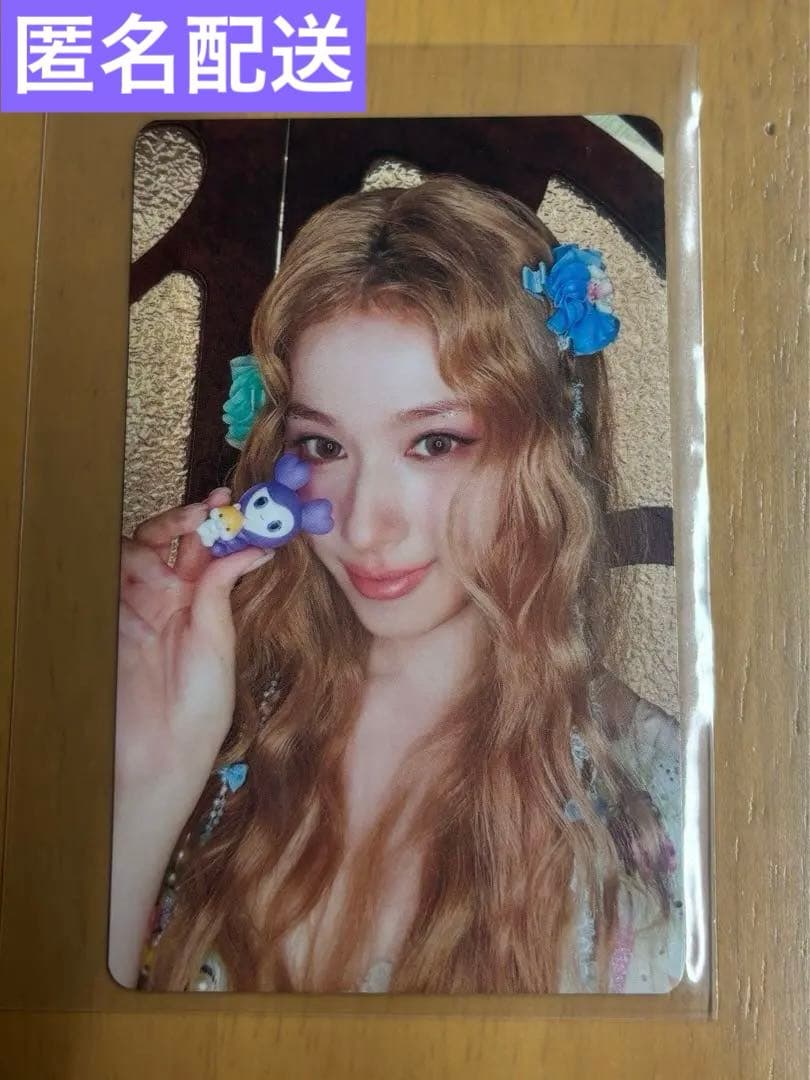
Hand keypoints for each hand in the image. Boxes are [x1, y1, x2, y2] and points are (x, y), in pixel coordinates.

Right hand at [116, 488, 271, 801]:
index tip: (239, 504)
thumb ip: (223, 590)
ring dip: (166, 530)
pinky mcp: (110, 617)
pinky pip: (116, 575)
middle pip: (173, 541)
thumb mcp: (220, 640)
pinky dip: (136, 558)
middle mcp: (168, 599)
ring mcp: (136, 605)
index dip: (222, 525)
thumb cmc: (201, 707)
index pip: (208, 551)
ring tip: (194, 527)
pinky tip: (160, 558)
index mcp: (201, 605)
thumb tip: (253, 547)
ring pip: (143, 548)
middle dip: (192, 517)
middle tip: (215, 505)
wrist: (164, 751)